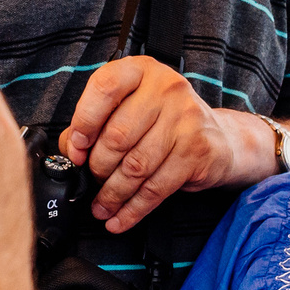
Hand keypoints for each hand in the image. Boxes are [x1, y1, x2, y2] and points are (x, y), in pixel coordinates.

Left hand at [63, 56, 269, 231]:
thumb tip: (72, 150)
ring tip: (101, 207)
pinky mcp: (196, 150)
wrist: (217, 138)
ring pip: (136, 166)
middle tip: (92, 181)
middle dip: (98, 167)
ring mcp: (185, 118)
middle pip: (118, 135)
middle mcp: (165, 88)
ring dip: (113, 194)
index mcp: (140, 70)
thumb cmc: (162, 122)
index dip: (84, 121)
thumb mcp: (128, 109)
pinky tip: (119, 219)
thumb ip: (95, 123)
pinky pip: (156, 188)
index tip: (77, 148)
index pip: (105, 87)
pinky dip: (133, 209)